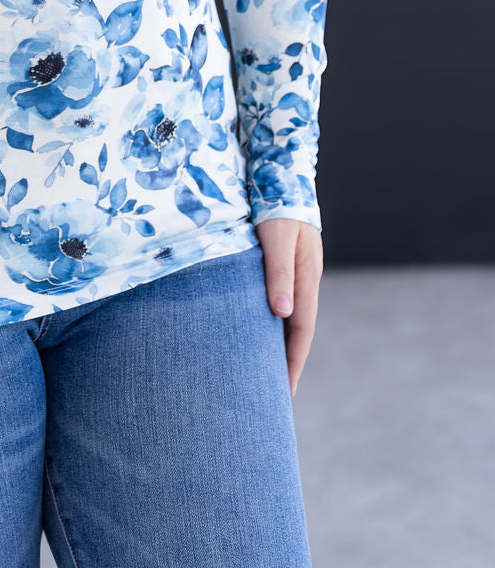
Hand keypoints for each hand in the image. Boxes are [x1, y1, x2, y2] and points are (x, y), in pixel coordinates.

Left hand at [254, 216, 322, 397]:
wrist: (282, 173)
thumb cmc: (277, 204)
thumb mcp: (276, 238)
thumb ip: (279, 273)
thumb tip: (282, 313)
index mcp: (306, 278)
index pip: (301, 330)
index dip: (293, 362)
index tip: (284, 391)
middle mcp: (305, 279)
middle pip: (298, 329)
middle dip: (289, 361)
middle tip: (274, 393)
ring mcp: (298, 272)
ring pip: (291, 316)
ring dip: (280, 342)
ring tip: (265, 368)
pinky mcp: (287, 264)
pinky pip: (283, 300)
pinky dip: (275, 321)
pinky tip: (261, 328)